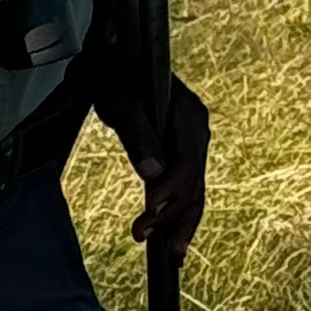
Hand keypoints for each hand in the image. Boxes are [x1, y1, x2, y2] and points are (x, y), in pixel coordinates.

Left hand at [130, 78, 209, 253]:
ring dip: (181, 222)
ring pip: (195, 189)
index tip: (148, 219)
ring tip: (171, 256)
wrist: (113, 55)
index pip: (186, 167)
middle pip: (195, 183)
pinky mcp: (180, 149)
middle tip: (150, 243)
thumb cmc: (113, 72)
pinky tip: (172, 236)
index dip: (169, 196)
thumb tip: (153, 173)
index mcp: (189, 117)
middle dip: (175, 217)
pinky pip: (186, 185)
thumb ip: (137, 134)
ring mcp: (191, 141)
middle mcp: (197, 131)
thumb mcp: (119, 100)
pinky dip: (179, 211)